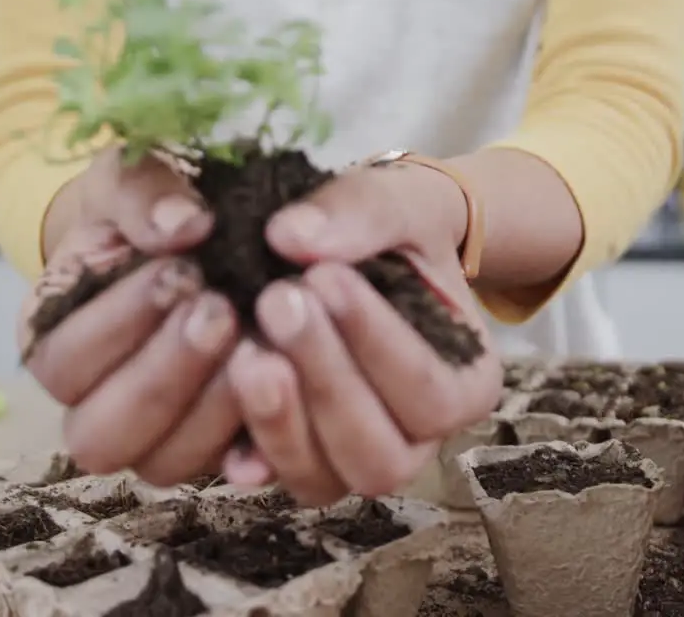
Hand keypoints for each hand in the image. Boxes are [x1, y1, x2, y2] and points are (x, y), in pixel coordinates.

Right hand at [17, 148, 241, 485]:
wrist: (202, 227)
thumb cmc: (154, 202)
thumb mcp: (139, 174)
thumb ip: (149, 195)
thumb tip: (184, 224)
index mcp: (54, 336)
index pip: (62, 359)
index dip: (118, 324)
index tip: (182, 271)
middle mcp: (94, 401)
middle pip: (100, 434)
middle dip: (163, 376)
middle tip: (221, 312)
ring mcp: (156, 435)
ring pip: (164, 463)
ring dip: (212, 412)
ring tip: (260, 342)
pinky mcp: (216, 447)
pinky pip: (229, 469)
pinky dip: (257, 443)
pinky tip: (288, 395)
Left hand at [220, 162, 503, 504]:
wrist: (369, 245)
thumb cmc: (396, 230)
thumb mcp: (396, 203)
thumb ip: (360, 214)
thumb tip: (290, 235)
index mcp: (465, 386)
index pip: (430, 392)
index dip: (375, 341)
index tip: (324, 275)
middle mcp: (416, 441)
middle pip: (379, 456)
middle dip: (325, 381)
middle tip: (276, 300)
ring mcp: (351, 460)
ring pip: (322, 479)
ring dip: (278, 419)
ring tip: (242, 347)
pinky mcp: (294, 460)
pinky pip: (269, 474)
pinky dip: (240, 440)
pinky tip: (218, 390)